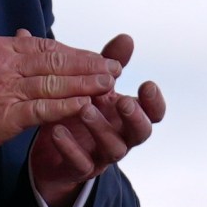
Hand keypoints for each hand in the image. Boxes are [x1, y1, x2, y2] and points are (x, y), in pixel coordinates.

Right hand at [0, 31, 114, 165]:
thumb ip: (11, 54)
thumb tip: (33, 37)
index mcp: (0, 49)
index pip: (48, 47)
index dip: (78, 53)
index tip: (102, 57)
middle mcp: (3, 64)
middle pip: (56, 61)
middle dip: (90, 65)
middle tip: (116, 68)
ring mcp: (3, 89)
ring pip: (54, 83)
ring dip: (86, 84)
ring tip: (109, 85)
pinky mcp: (4, 116)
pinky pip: (43, 109)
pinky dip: (67, 107)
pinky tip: (87, 106)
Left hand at [27, 33, 165, 206]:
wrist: (51, 151)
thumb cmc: (79, 111)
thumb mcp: (93, 86)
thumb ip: (108, 64)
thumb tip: (127, 37)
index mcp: (127, 115)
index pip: (153, 112)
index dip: (155, 102)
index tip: (147, 84)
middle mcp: (121, 136)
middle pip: (142, 133)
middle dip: (135, 117)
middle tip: (122, 101)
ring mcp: (102, 155)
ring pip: (114, 149)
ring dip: (101, 129)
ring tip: (84, 109)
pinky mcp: (80, 169)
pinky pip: (80, 163)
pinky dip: (69, 147)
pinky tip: (56, 130)